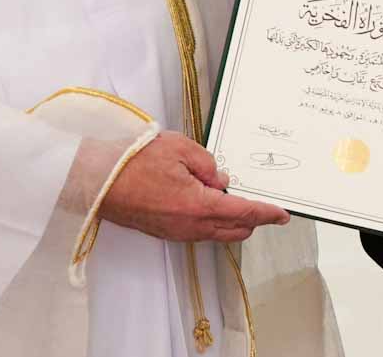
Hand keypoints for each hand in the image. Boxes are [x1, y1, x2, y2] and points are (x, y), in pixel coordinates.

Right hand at [98, 133, 288, 242]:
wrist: (100, 181)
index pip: (244, 212)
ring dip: (232, 219)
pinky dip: (213, 221)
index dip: (267, 213)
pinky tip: (208, 202)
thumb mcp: (180, 148)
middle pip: (235, 229)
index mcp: (199, 206)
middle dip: (253, 218)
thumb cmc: (135, 162)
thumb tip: (220, 179)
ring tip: (232, 196)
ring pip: (218, 233)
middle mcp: (191, 226)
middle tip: (263, 204)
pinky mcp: (166, 233)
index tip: (283, 214)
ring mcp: (178, 233)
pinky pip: (200, 232)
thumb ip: (208, 164)